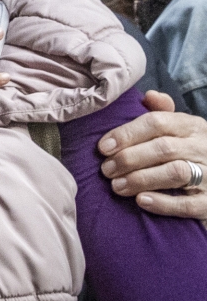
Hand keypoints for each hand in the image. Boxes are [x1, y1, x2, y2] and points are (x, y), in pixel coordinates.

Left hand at [98, 90, 206, 218]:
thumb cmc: (188, 150)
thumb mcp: (179, 128)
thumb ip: (161, 112)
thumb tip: (149, 96)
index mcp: (191, 126)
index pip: (157, 122)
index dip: (127, 134)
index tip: (103, 147)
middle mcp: (203, 147)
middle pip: (163, 148)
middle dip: (129, 158)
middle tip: (106, 170)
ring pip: (176, 173)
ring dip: (141, 179)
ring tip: (117, 186)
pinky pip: (188, 204)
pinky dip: (163, 203)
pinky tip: (141, 201)